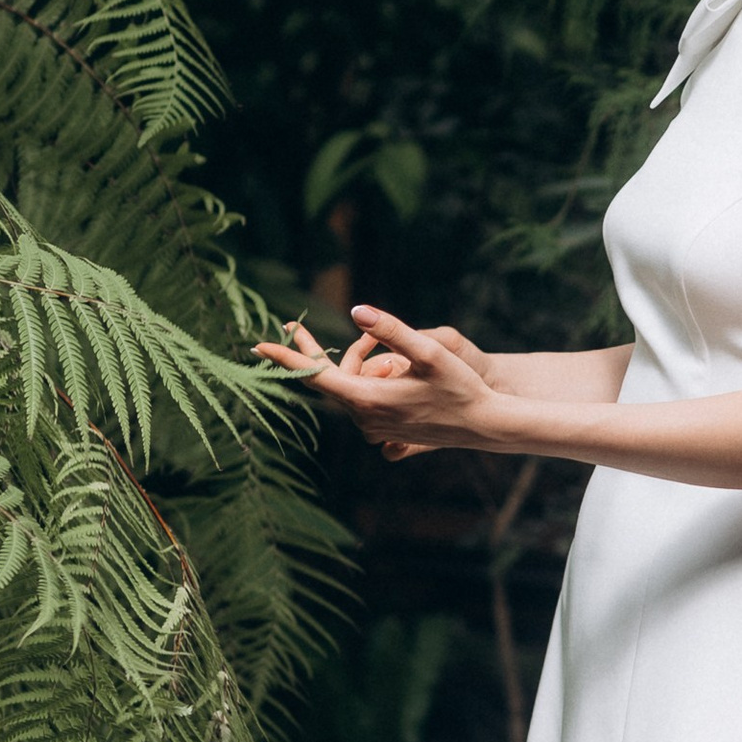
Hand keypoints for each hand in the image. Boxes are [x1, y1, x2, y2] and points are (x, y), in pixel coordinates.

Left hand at [252, 309, 498, 457]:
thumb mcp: (429, 351)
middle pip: (329, 378)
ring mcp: (373, 428)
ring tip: (379, 348)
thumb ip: (391, 330)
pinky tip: (383, 370)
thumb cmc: (460, 387)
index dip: (286, 358)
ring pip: (347, 388)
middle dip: (314, 352)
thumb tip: (357, 310)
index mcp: (367, 399)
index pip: (314, 376)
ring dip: (352, 365)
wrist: (483, 425)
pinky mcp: (384, 432)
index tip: (258, 346)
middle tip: (288, 327)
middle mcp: (363, 418)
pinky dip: (362, 380)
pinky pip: (361, 400)